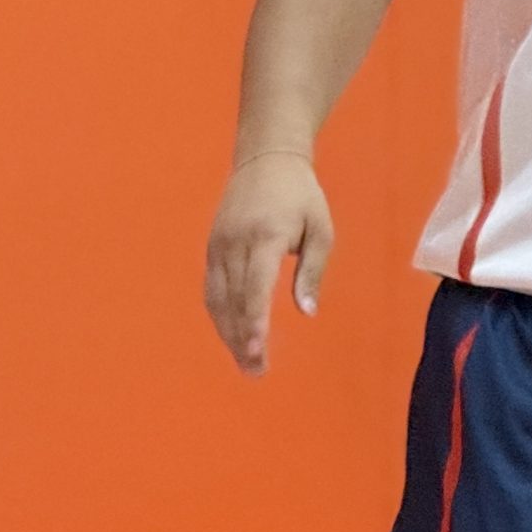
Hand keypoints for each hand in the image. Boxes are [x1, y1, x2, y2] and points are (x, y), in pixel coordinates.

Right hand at [204, 153, 333, 375]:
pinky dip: (219, 315)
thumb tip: (306, 312)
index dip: (255, 320)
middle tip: (256, 372)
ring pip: (217, 299)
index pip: (256, 286)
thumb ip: (312, 270)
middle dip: (242, 339)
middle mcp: (235, 243)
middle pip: (234, 300)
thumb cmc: (301, 196)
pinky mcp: (210, 247)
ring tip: (244, 362)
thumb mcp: (321, 229)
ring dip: (228, 333)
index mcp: (266, 236)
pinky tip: (231, 334)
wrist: (265, 159)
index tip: (257, 349)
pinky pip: (211, 288)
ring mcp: (218, 246)